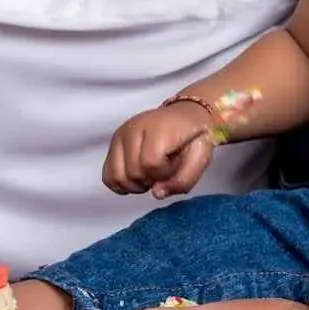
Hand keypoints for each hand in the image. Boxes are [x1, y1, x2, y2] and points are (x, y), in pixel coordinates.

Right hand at [103, 103, 217, 196]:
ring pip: (116, 176)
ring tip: (150, 175)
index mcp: (157, 128)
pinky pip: (107, 174)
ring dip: (135, 184)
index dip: (164, 174)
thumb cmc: (194, 137)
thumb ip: (183, 180)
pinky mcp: (113, 143)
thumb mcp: (201, 158)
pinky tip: (137, 178)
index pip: (150, 163)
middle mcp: (132, 128)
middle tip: (163, 170)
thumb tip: (156, 193)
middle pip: (132, 172)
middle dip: (150, 180)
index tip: (174, 165)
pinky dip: (120, 183)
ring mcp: (119, 135)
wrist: (185, 115)